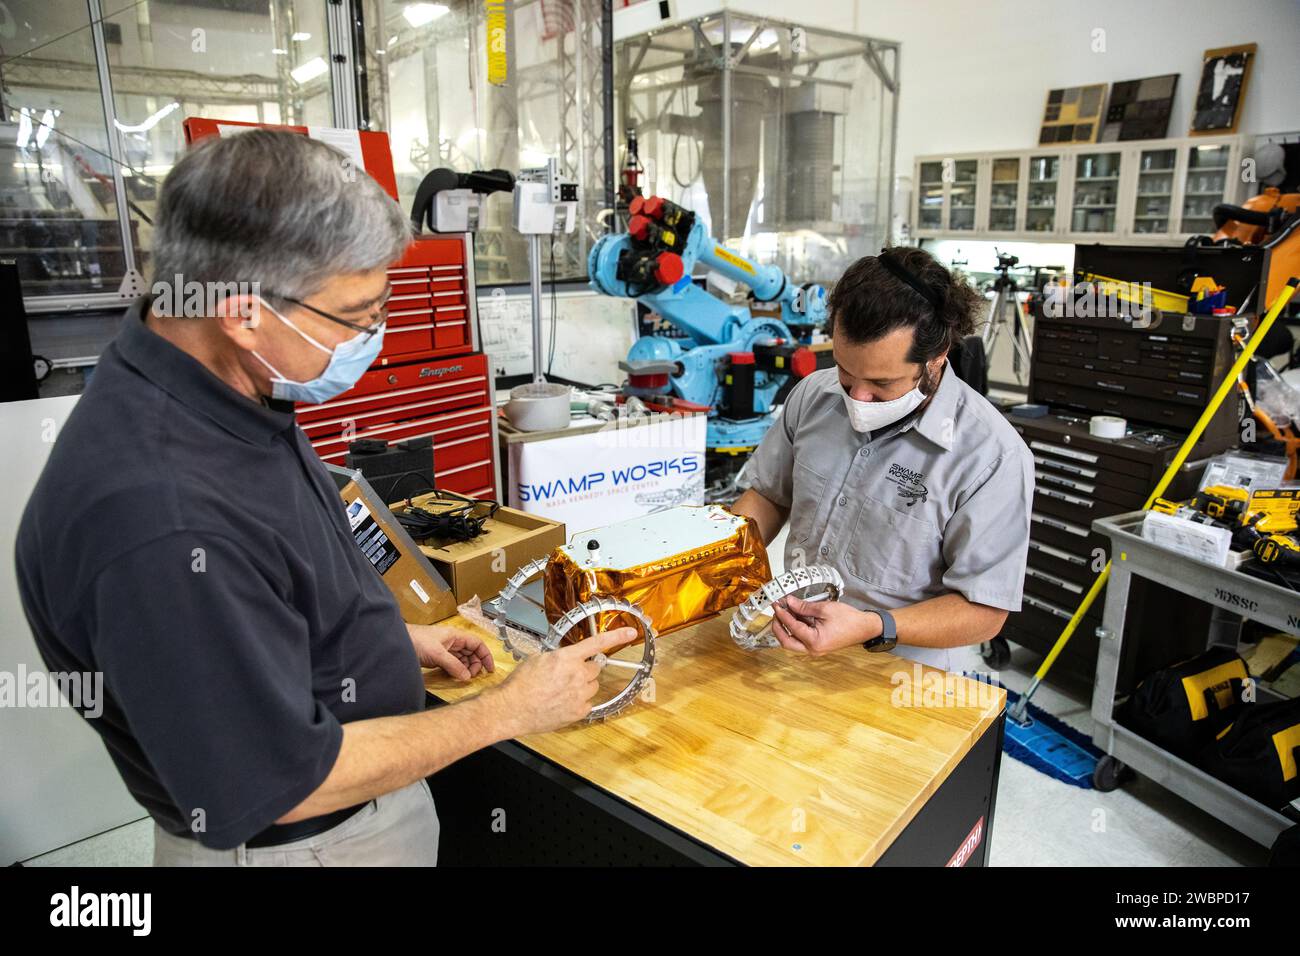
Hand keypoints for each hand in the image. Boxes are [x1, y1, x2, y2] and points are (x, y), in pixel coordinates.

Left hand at [407, 623, 494, 680]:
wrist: (398, 643)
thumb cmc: (416, 640)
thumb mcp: (438, 654)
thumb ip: (454, 665)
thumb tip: (466, 676)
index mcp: (456, 636)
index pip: (477, 644)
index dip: (485, 655)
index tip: (489, 668)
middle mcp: (452, 642)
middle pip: (471, 652)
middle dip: (475, 664)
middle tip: (472, 676)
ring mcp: (445, 649)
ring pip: (462, 659)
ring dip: (465, 668)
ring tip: (464, 677)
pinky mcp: (437, 657)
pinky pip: (452, 664)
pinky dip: (456, 670)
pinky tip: (455, 676)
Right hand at [490, 628, 636, 734]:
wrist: (512, 709)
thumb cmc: (521, 684)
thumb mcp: (538, 659)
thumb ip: (559, 656)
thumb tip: (567, 658)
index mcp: (567, 658)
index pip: (597, 643)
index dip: (617, 636)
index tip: (631, 632)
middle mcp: (577, 675)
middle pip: (594, 668)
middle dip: (584, 670)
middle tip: (566, 676)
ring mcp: (580, 694)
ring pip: (593, 686)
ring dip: (582, 685)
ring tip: (561, 690)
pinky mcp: (579, 711)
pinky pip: (588, 702)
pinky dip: (578, 702)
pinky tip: (562, 702)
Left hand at [770, 596, 879, 656]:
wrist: (864, 628)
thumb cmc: (849, 619)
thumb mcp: (824, 609)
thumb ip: (804, 606)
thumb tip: (789, 602)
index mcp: (815, 641)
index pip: (792, 628)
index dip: (782, 614)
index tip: (777, 604)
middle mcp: (812, 649)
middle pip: (786, 642)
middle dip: (778, 626)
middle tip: (776, 612)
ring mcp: (814, 649)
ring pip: (792, 642)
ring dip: (785, 627)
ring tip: (784, 611)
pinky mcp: (817, 645)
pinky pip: (800, 639)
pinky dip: (795, 628)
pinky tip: (794, 615)